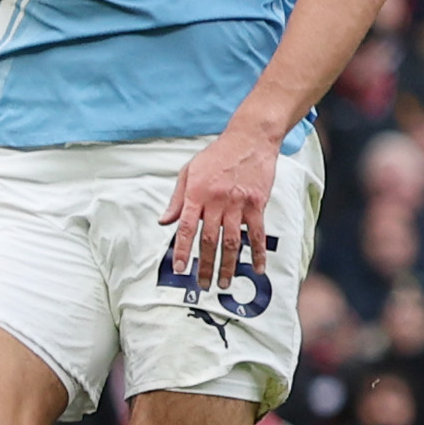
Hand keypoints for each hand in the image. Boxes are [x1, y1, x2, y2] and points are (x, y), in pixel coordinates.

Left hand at [161, 123, 280, 292]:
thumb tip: (165, 222)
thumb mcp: (189, 172)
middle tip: (203, 285)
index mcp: (196, 193)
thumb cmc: (217, 155)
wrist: (249, 139)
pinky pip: (257, 234)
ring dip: (228, 265)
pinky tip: (258, 268)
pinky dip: (258, 253)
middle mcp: (217, 201)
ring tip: (225, 283)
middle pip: (209, 240)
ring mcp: (238, 204)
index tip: (180, 269)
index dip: (183, 250)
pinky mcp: (257, 204)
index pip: (187, 228)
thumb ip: (177, 199)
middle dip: (205, 265)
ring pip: (232, 241)